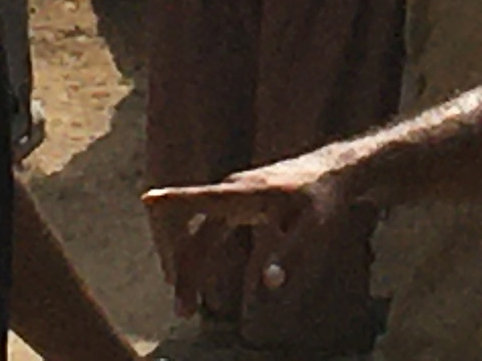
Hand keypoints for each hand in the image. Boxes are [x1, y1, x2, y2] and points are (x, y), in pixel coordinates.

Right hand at [141, 150, 362, 298]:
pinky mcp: (239, 205)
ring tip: (187, 308)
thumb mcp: (314, 227)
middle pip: (198, 235)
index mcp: (247, 192)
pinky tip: (196, 280)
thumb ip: (290, 253)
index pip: (204, 198)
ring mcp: (234, 198)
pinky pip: (210, 233)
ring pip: (202, 236)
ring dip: (191, 269)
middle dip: (187, 272)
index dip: (174, 199)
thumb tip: (268, 285)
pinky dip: (200, 257)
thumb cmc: (324, 198)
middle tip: (183, 311)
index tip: (147, 198)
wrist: (334, 172)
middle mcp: (233, 192)